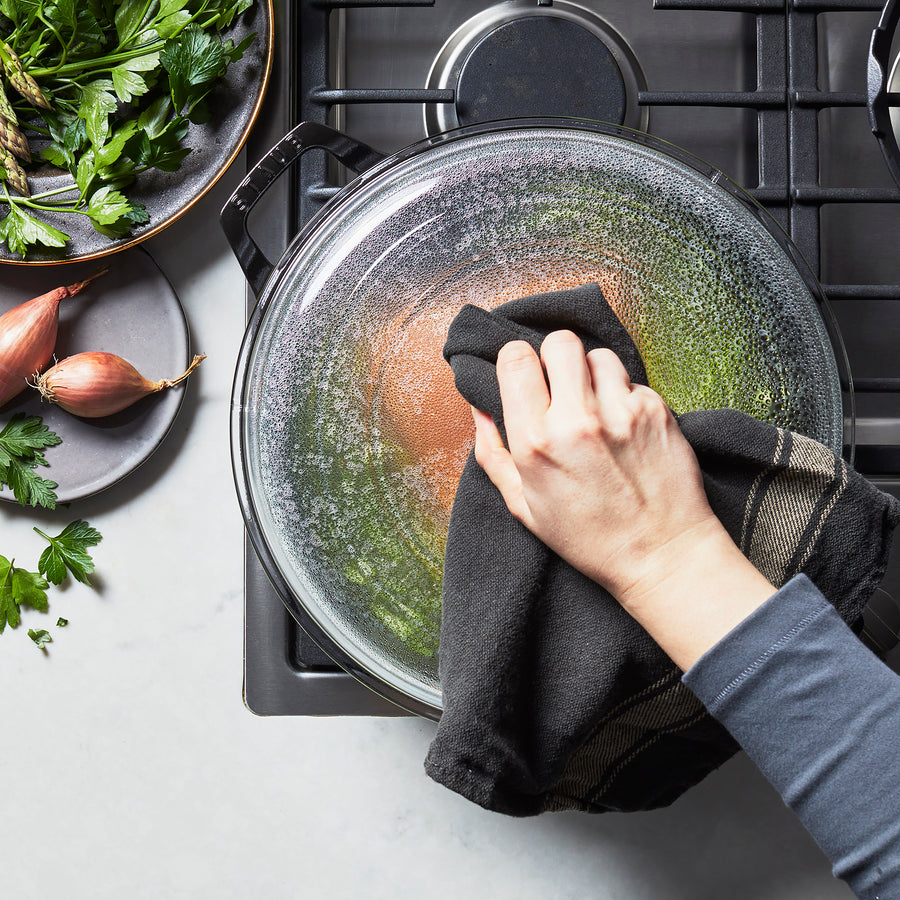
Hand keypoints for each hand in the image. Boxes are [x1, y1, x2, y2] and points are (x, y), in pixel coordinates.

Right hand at [473, 331, 774, 668]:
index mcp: (534, 442)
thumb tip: (478, 408)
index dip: (517, 361)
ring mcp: (620, 412)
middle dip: (556, 357)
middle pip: (559, 342)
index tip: (525, 375)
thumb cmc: (589, 538)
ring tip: (596, 408)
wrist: (661, 555)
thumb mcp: (523, 505)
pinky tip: (624, 427)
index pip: (515, 358)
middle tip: (561, 385)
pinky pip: (631, 380)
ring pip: (598, 355)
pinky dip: (624, 395)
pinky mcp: (656, 410)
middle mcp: (576, 420)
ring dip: (592, 374)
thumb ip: (492, 453)